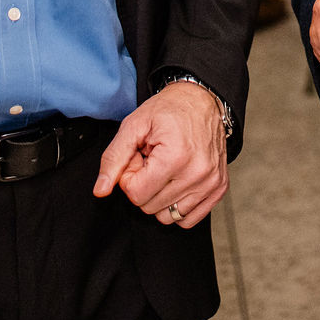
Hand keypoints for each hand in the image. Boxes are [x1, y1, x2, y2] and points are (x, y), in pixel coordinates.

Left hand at [94, 82, 227, 227]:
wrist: (202, 99)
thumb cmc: (169, 110)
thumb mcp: (133, 126)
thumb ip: (113, 159)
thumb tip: (100, 190)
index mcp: (176, 156)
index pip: (136, 194)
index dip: (130, 176)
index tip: (139, 158)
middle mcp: (198, 173)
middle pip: (150, 207)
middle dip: (144, 186)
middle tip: (152, 161)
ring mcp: (211, 183)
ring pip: (167, 217)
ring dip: (160, 196)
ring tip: (165, 169)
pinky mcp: (219, 188)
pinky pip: (188, 220)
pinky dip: (177, 205)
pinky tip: (177, 182)